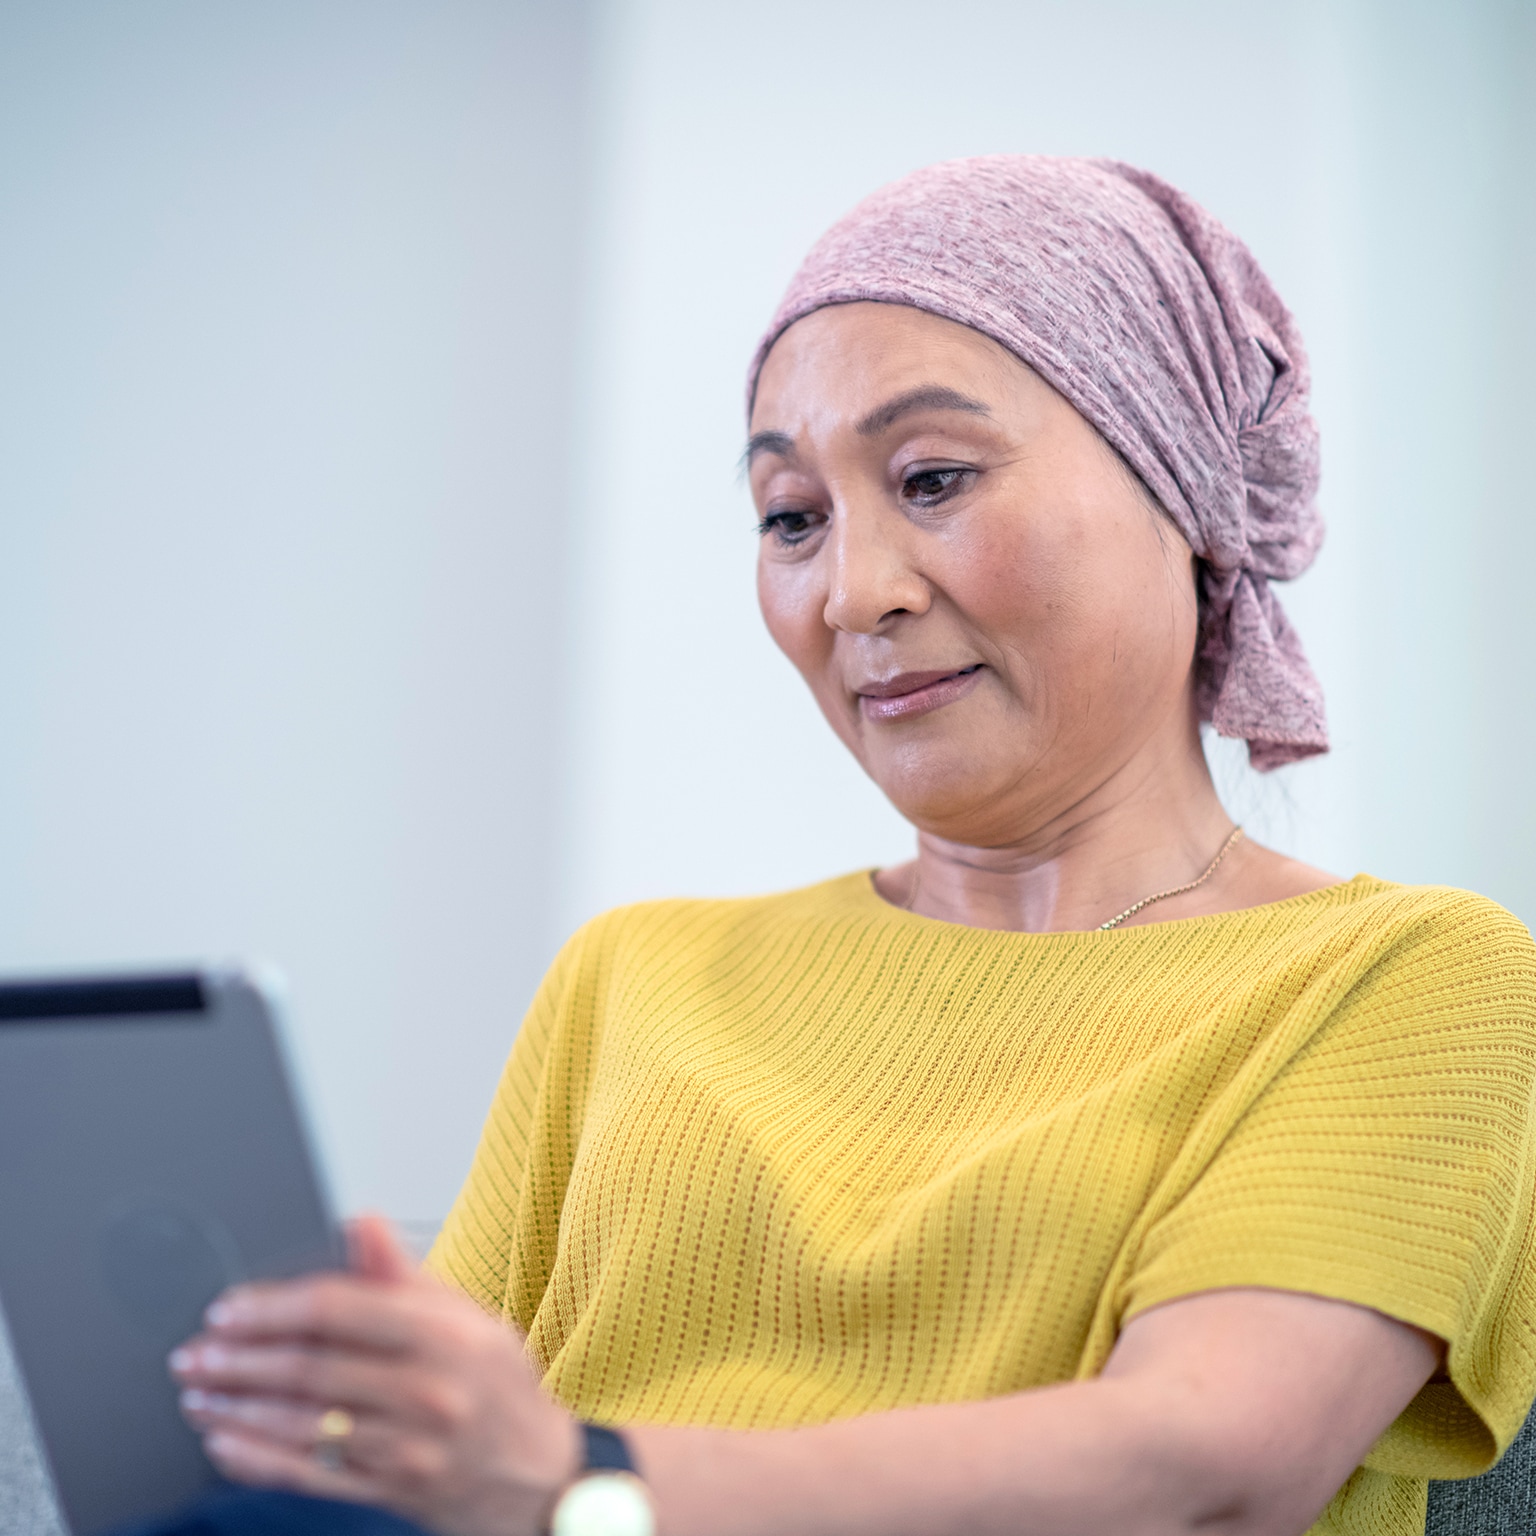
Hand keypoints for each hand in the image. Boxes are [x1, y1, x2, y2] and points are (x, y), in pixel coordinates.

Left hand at [169, 1215, 577, 1535]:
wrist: (536, 1474)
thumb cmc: (496, 1382)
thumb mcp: (467, 1313)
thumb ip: (402, 1273)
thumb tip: (362, 1222)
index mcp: (443, 1333)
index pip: (338, 1309)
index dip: (273, 1308)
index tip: (230, 1309)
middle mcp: (426, 1389)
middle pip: (309, 1369)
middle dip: (238, 1360)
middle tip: (194, 1353)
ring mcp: (406, 1446)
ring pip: (299, 1424)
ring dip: (235, 1408)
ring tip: (197, 1393)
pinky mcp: (388, 1490)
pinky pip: (308, 1475)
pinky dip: (256, 1458)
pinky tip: (223, 1441)